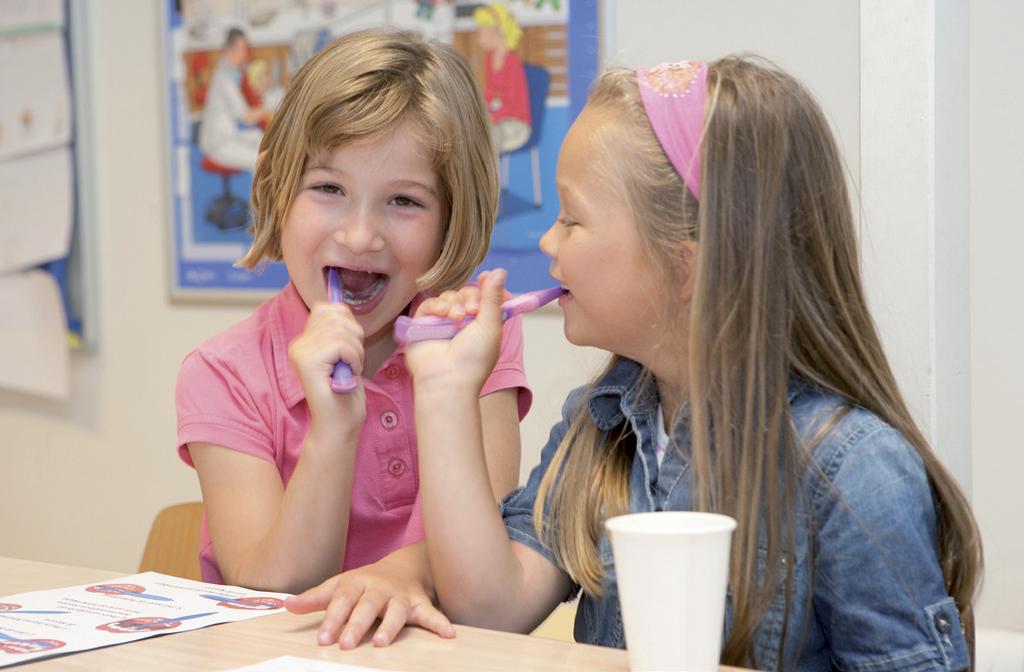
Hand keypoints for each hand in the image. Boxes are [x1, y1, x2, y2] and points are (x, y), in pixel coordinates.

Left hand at [285, 557, 454, 647]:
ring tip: (382, 642)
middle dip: (356, 624)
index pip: (342, 600)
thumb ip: (316, 598)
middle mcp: (379, 588)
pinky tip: (449, 634)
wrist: (404, 565)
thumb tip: (288, 605)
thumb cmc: (366, 582)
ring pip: (396, 611)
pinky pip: (432, 613)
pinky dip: (441, 623)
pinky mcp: (420, 603)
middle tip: (346, 644)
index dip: (332, 619)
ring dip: (390, 626)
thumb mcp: (340, 584)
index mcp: (357, 583)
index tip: (323, 638)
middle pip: (367, 606)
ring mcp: (401, 596)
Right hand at [288, 302, 365, 437]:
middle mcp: (297, 344)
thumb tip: (341, 306)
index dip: (349, 324)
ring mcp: (300, 352)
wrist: (338, 426)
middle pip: (336, 315)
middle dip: (355, 336)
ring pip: (341, 330)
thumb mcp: (344, 354)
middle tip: (352, 361)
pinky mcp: (307, 362)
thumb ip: (339, 331)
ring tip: (350, 369)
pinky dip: (354, 358)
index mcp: (304, 341)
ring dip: (356, 350)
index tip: (351, 349)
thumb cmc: (345, 394)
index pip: (328, 309)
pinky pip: (341, 344)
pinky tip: (349, 374)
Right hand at [404, 269, 506, 391]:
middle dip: (470, 297)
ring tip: (457, 319)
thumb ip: (493, 297)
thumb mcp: (491, 326)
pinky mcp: (422, 325)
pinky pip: (428, 304)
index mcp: (481, 323)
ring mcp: (441, 323)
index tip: (486, 279)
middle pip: (465, 292)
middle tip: (472, 311)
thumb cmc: (474, 359)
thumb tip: (500, 271)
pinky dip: (436, 306)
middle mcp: (461, 322)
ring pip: (447, 296)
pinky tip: (443, 315)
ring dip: (454, 303)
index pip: (482, 296)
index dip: (484, 287)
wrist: (448, 379)